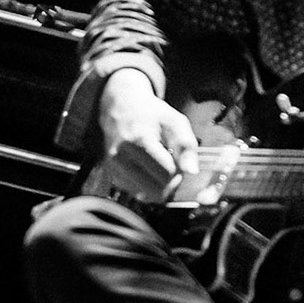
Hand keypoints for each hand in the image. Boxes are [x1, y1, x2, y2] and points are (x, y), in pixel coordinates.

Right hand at [90, 69, 200, 202]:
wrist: (121, 106)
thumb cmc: (150, 113)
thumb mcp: (174, 120)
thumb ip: (186, 145)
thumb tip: (191, 171)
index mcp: (139, 141)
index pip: (168, 173)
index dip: (180, 171)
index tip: (180, 161)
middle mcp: (122, 156)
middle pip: (157, 191)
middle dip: (170, 183)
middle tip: (172, 166)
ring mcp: (114, 167)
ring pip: (147, 196)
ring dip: (158, 186)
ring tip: (158, 166)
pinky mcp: (111, 174)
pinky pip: (137, 193)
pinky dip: (146, 186)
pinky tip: (147, 168)